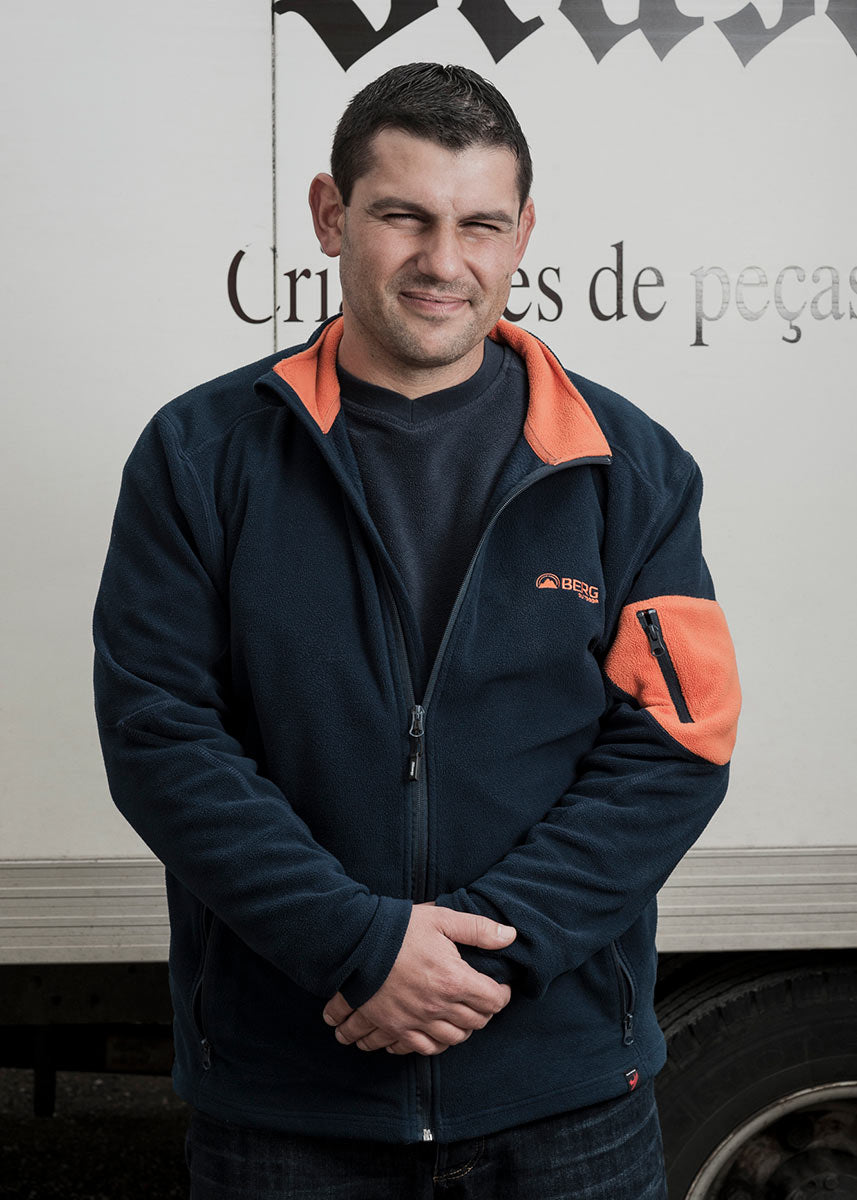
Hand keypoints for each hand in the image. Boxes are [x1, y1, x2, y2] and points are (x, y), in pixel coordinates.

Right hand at [322, 902, 515, 1055]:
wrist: (356, 943)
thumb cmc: (400, 929)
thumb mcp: (441, 919)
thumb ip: (478, 929)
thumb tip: (509, 935)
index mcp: (453, 980)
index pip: (493, 1000)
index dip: (502, 994)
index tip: (500, 986)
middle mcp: (438, 1007)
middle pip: (475, 1023)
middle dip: (483, 1012)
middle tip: (480, 999)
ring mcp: (416, 1021)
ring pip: (451, 1040)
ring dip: (460, 1030)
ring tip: (459, 1017)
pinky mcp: (395, 1028)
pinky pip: (421, 1049)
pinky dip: (431, 1044)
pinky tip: (432, 1033)